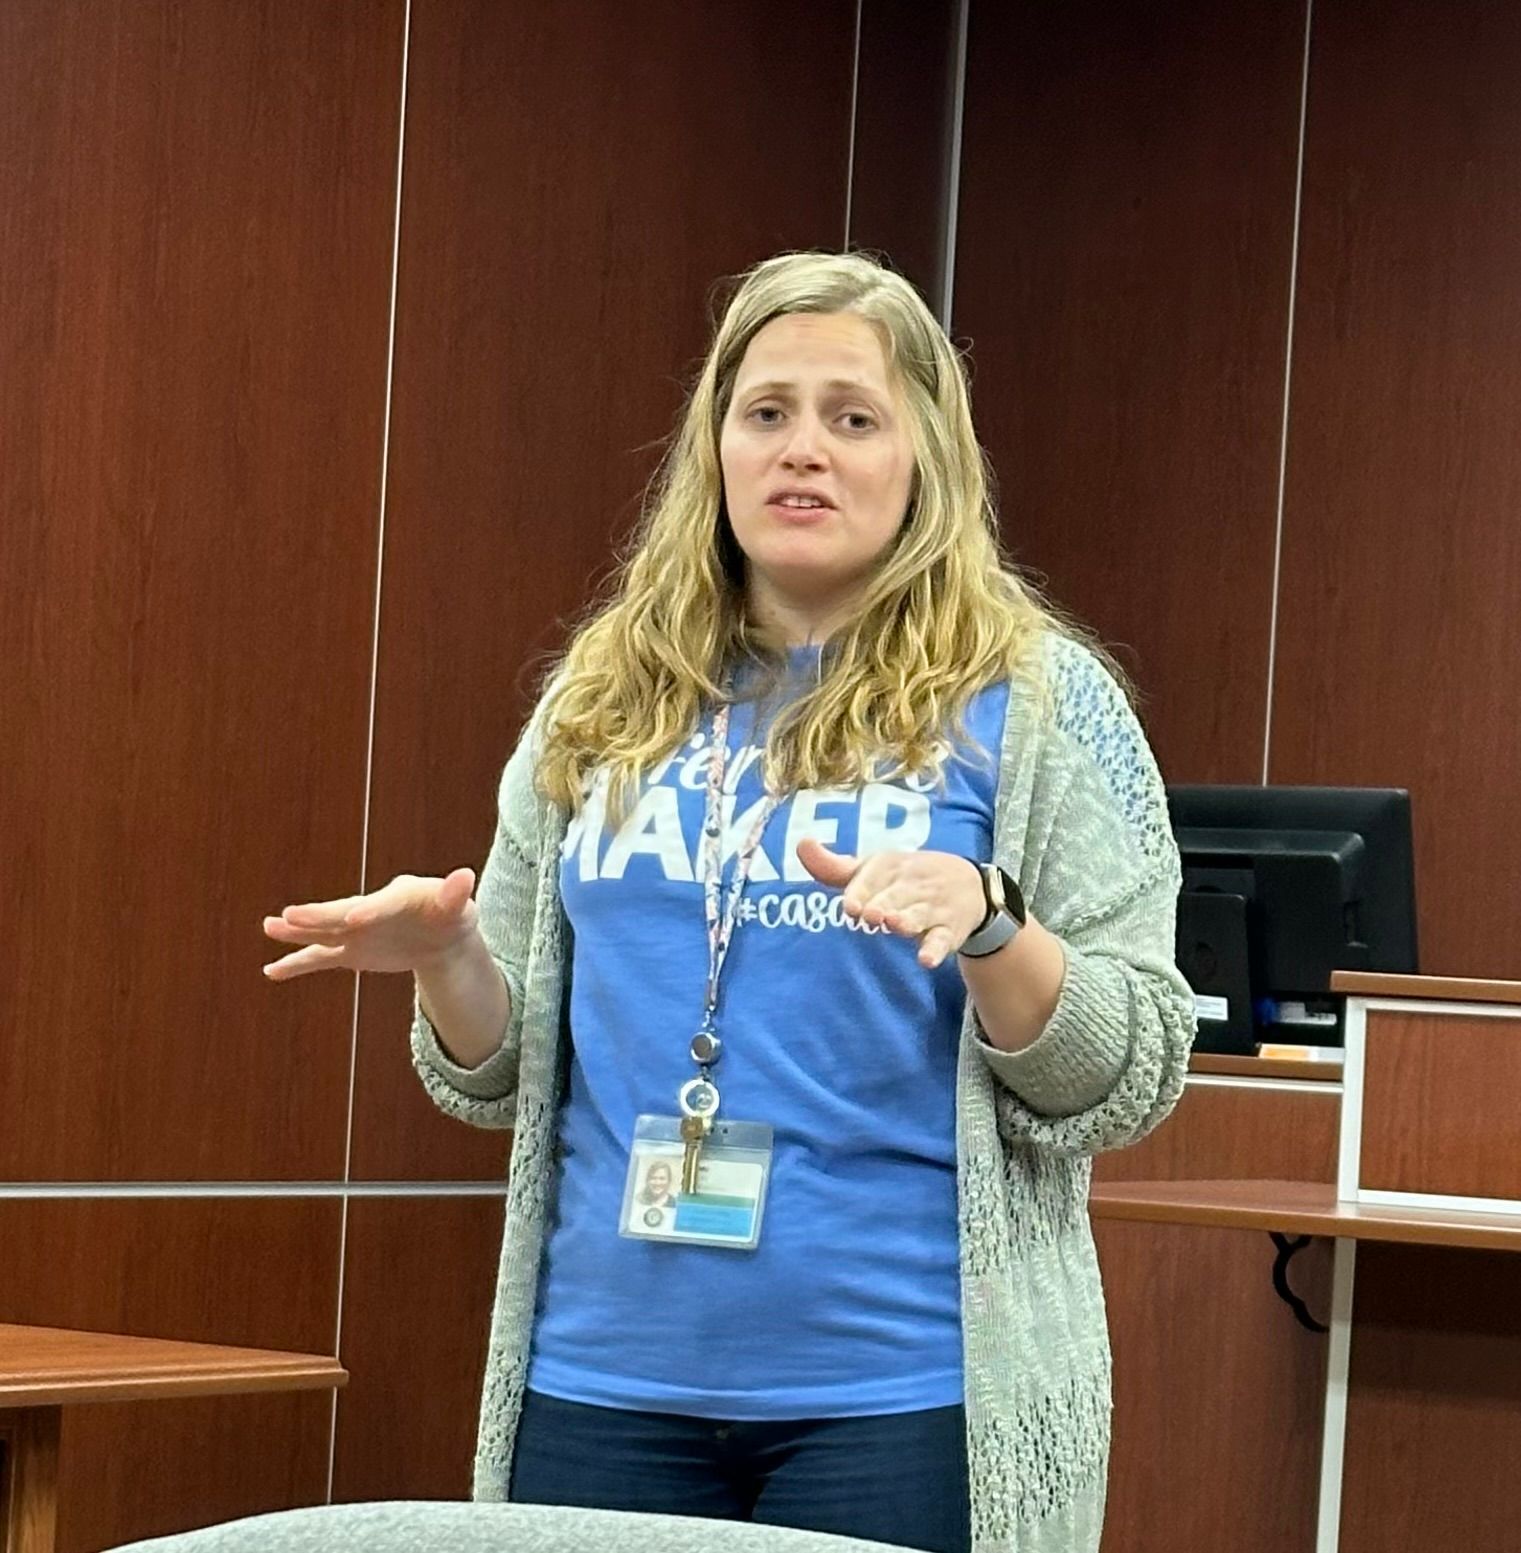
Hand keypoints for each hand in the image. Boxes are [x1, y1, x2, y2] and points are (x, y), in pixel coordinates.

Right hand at [262, 868, 478, 980]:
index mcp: (399, 897)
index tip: (354, 918)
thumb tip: (465, 877)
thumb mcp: (459, 907)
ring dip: (298, 931)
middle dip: (319, 916)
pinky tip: (271, 971)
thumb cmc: (452, 916)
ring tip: (270, 926)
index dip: (370, 911)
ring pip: (324, 933)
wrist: (440, 935)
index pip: (383, 904)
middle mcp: (370, 911)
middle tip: (290, 915)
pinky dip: (297, 965)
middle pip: (342, 914)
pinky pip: (320, 958)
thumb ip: (456, 895)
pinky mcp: (351, 950)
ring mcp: (356, 931)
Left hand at [796, 840, 984, 968]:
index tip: (850, 906)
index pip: (873, 877)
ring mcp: (932, 908)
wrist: (969, 885)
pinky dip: (935, 950)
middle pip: (895, 897)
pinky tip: (926, 960)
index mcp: (890, 866)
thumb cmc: (905, 879)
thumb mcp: (874, 868)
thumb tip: (801, 844)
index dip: (861, 891)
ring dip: (907, 921)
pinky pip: (942, 940)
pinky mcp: (950, 930)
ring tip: (895, 925)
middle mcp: (912, 885)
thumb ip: (835, 867)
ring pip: (918, 916)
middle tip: (871, 915)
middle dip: (883, 905)